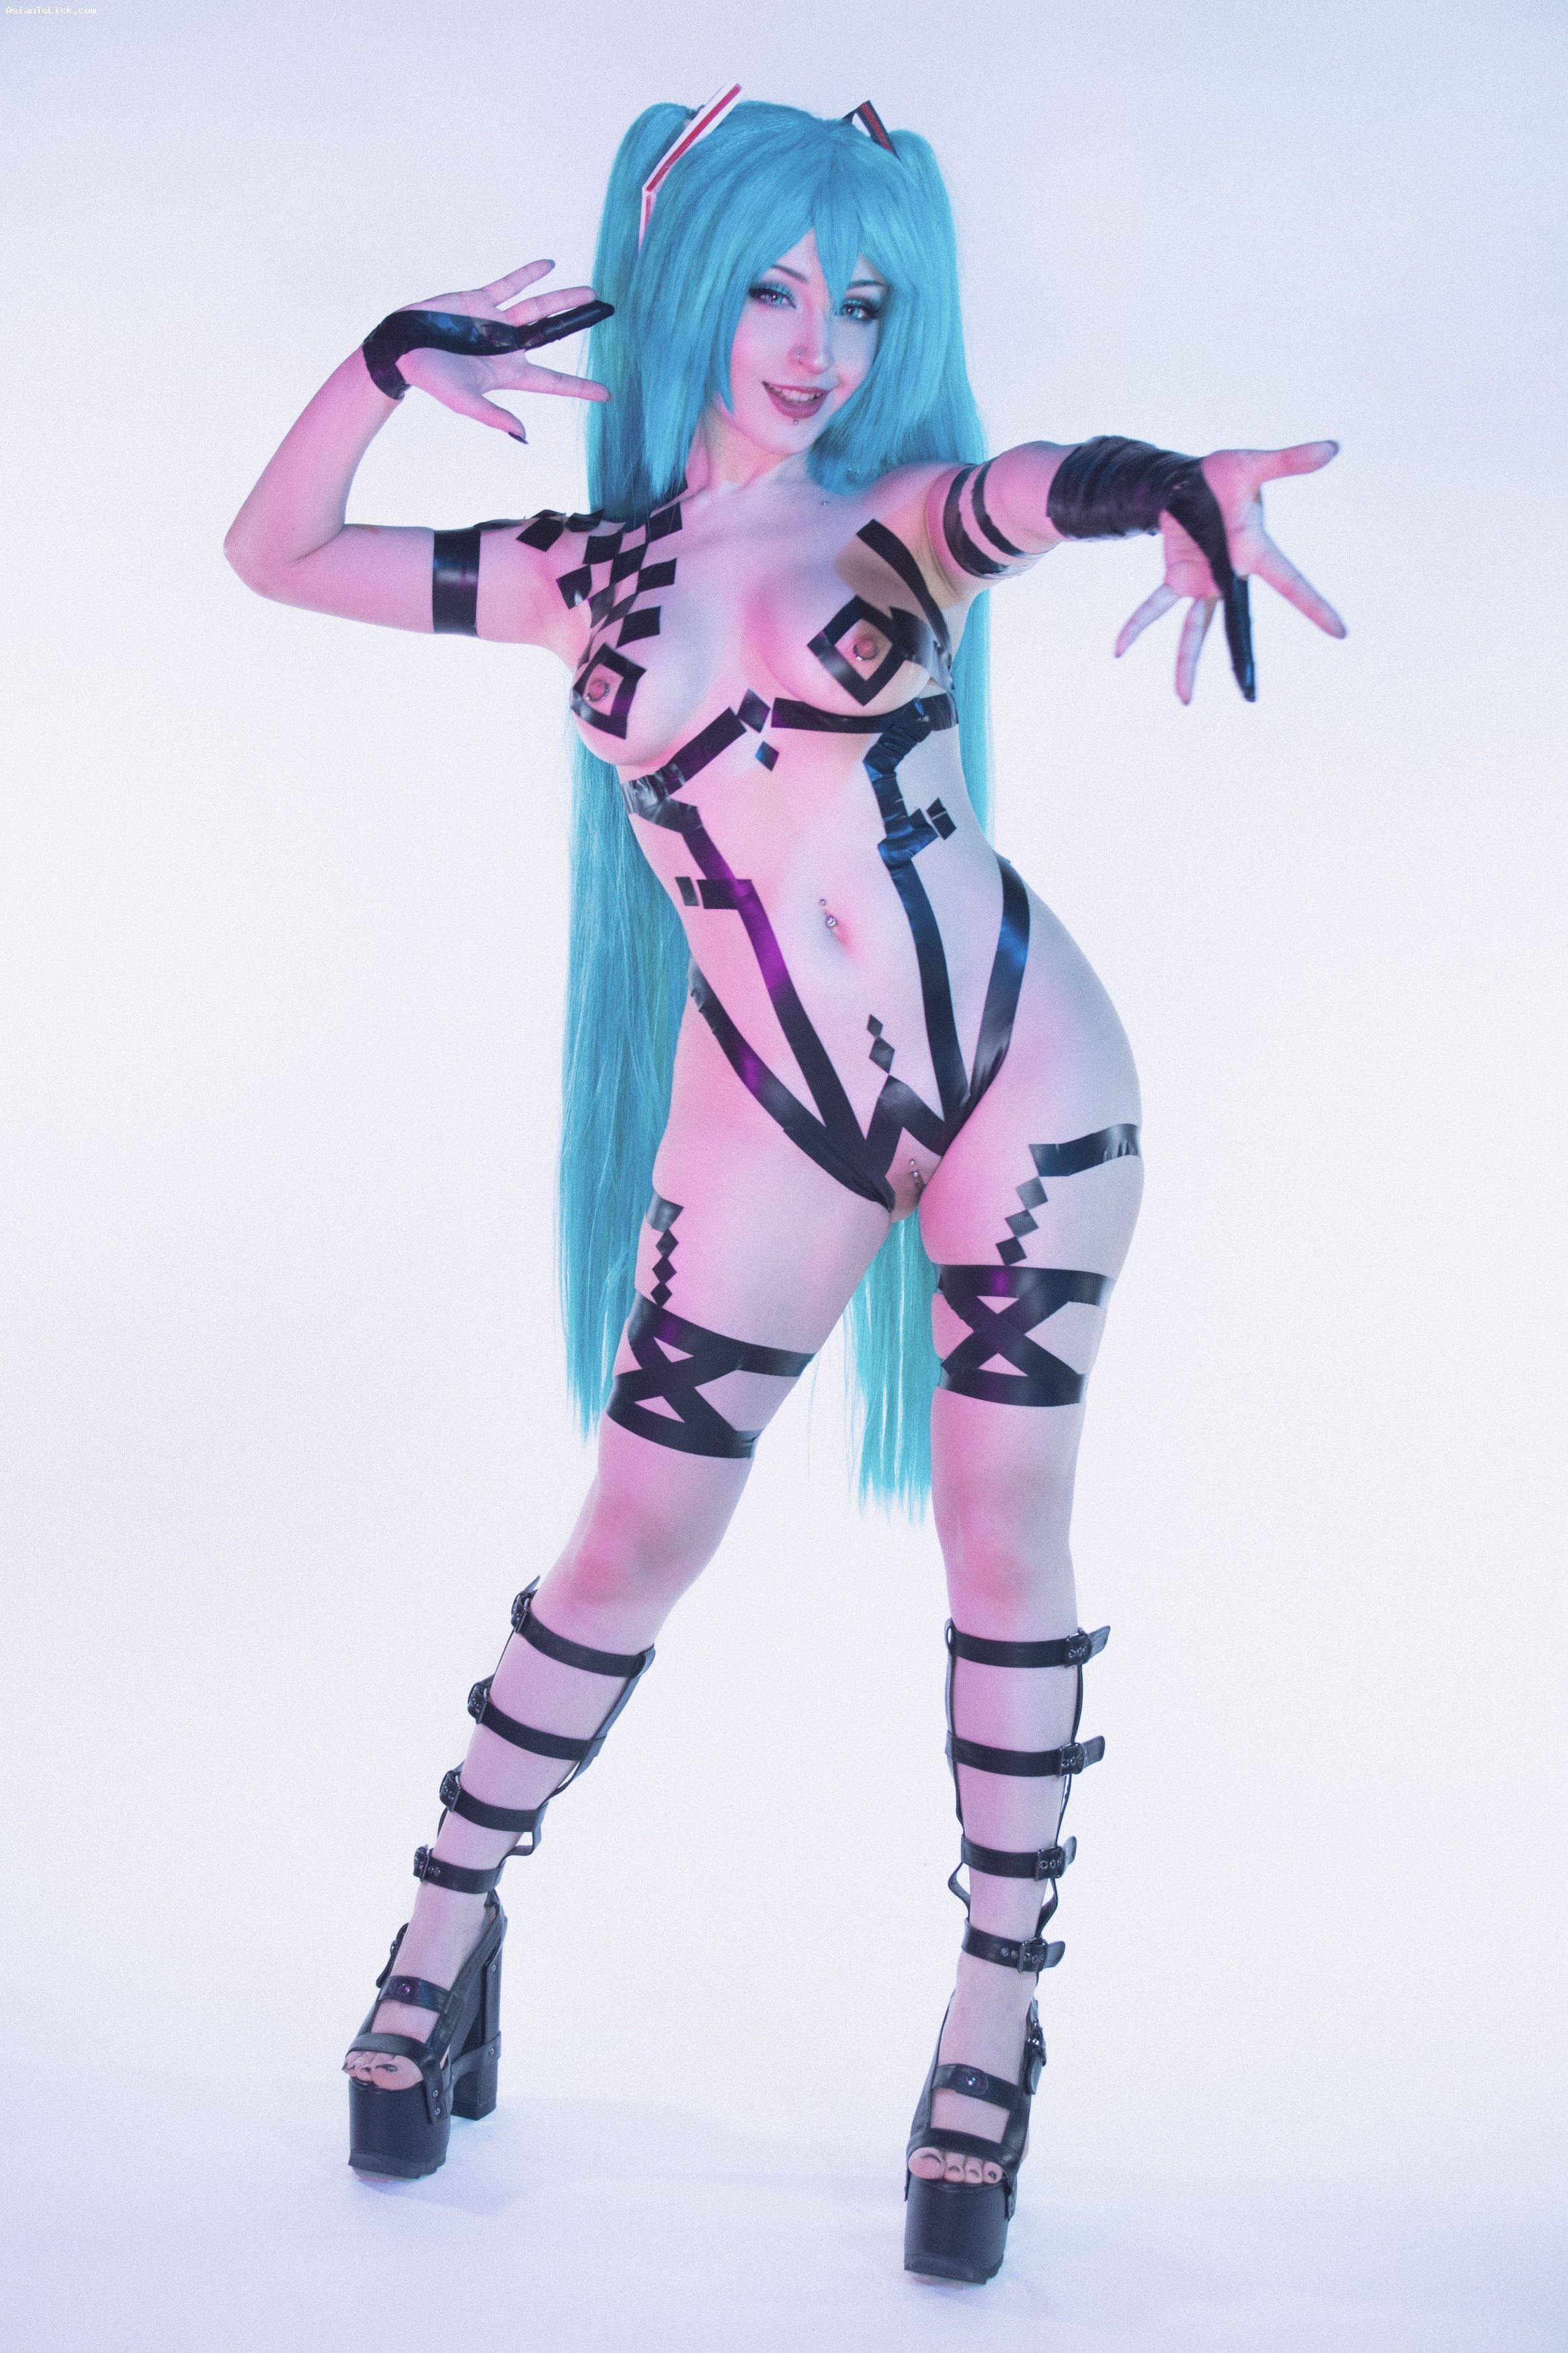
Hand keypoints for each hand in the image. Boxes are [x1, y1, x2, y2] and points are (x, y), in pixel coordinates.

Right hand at [391, 260, 609, 439]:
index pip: (552, 381)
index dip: (580, 387)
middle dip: (578, 326)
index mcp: (508, 373)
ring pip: (537, 307)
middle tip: (607, 315)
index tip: (608, 394)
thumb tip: (524, 436)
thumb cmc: (430, 378)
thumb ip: (493, 416)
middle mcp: (507, 346)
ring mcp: (495, 321)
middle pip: (552, 335)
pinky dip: (528, 274)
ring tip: (590, 292)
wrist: (400, 347)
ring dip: (563, 298)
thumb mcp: (463, 401)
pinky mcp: (479, 299)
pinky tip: (549, 265)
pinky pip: (510, 285)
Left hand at [1114, 441, 1345, 702]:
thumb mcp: (1252, 466)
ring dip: (1186, 663)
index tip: (1339, 631)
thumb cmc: (1223, 476)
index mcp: (1254, 554)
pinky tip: (1119, 648)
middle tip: (1249, 693)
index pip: (1291, 583)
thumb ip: (1289, 461)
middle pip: (1237, 626)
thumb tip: (1332, 447)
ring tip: (1183, 699)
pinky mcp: (1178, 579)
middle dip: (1242, 661)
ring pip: (1195, 630)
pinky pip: (1155, 606)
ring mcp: (1204, 583)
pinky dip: (1137, 624)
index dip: (1314, 607)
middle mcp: (1230, 576)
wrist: (1187, 482)